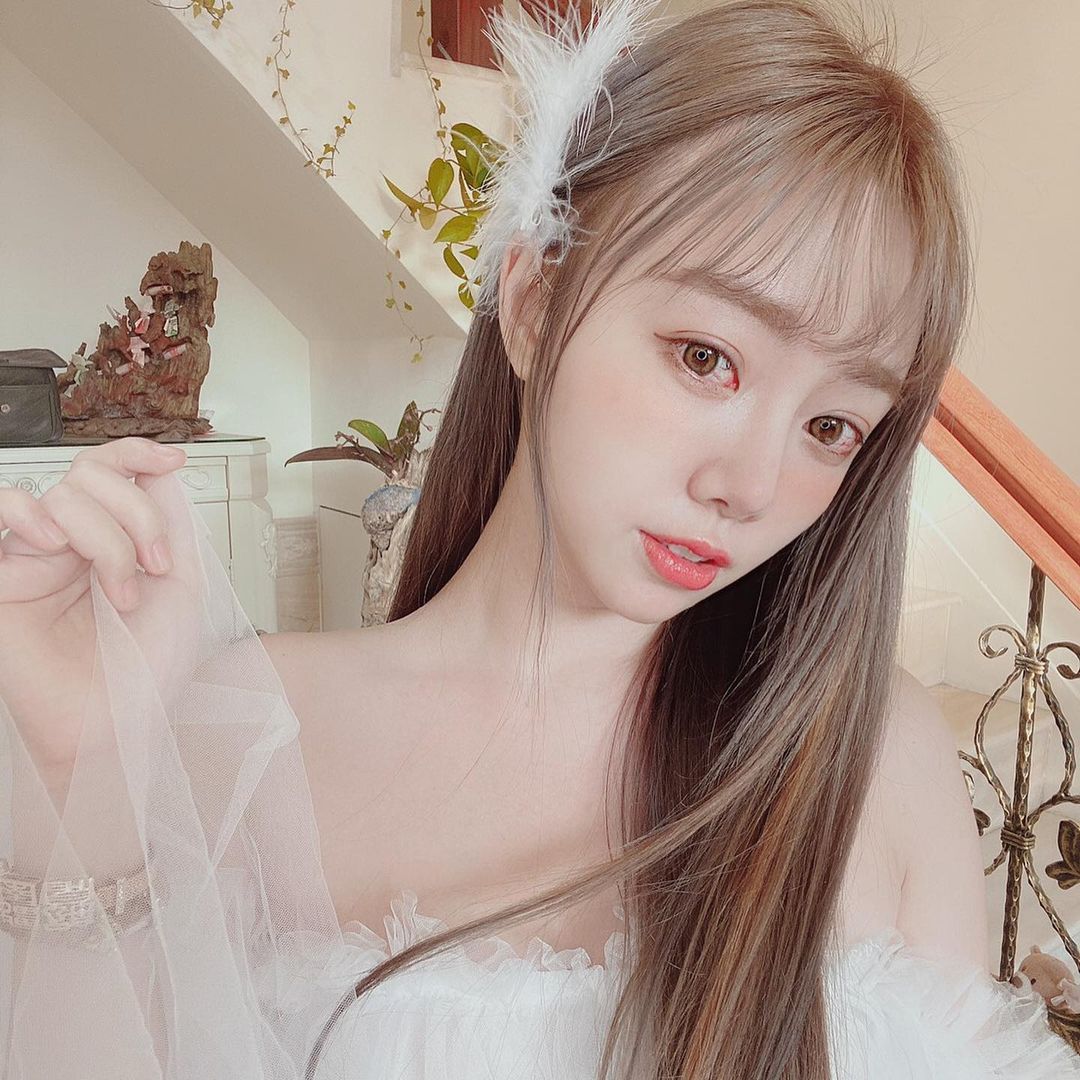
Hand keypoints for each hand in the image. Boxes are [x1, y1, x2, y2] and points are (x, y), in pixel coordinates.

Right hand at [0, 437, 198, 782]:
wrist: (122, 722)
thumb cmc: (149, 667)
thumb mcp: (182, 587)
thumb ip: (171, 526)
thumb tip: (160, 470)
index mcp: (110, 539)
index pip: (109, 472)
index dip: (136, 452)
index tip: (174, 458)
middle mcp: (69, 543)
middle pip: (92, 478)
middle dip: (138, 515)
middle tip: (156, 568)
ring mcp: (33, 559)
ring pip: (62, 498)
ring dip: (107, 538)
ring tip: (123, 590)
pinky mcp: (2, 580)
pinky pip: (0, 517)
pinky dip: (27, 514)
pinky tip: (55, 543)